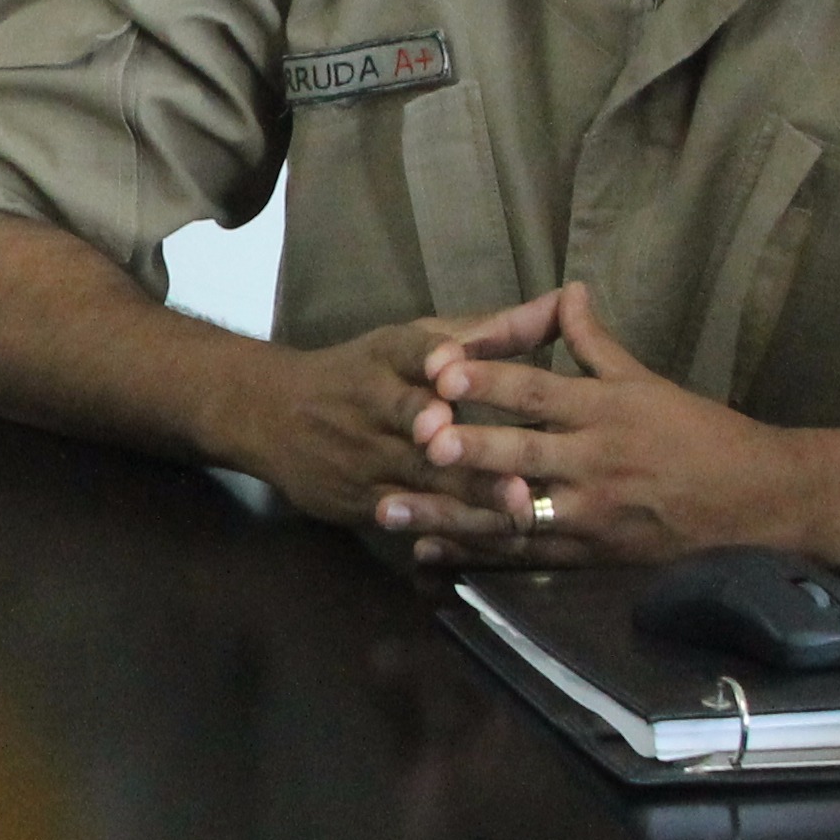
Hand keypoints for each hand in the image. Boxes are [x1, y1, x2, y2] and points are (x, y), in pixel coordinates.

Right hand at [212, 293, 562, 524]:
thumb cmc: (365, 373)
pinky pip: (405, 515)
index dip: (428, 360)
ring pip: (418, 477)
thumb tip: (568, 299)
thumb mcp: (418, 340)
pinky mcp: (356, 498)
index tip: (450, 367)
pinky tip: (482, 540)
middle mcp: (371, 402)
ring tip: (513, 508)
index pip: (405, 353)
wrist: (272, 413)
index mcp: (387, 356)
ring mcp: (362, 455)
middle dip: (456, 441)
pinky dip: (443, 527)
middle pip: (414, 421)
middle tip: (505, 455)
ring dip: (465, 494)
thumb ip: (496, 330)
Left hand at [383, 282, 809, 566]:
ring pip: (512, 513)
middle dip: (470, 448)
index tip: (444, 369)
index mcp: (607, 410)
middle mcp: (596, 461)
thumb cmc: (698, 433)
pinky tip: (429, 550)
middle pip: (522, 453)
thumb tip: (565, 290)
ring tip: (390, 509)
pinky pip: (525, 555)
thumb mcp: (647, 380)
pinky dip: (475, 555)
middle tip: (420, 439)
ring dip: (449, 512)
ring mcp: (592, 513)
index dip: (492, 378)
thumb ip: (594, 341)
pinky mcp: (592, 554)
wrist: (754, 500)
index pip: (540, 390)